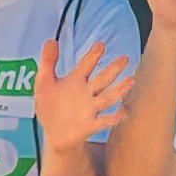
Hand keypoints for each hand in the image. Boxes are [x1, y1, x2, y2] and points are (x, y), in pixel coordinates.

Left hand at [34, 35, 133, 154]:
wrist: (54, 135)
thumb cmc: (51, 107)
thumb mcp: (44, 83)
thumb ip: (48, 62)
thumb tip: (51, 40)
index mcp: (76, 81)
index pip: (86, 65)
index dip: (92, 56)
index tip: (100, 45)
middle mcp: (87, 93)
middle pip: (102, 79)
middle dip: (113, 69)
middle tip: (125, 58)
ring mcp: (90, 109)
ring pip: (107, 98)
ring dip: (119, 90)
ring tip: (131, 81)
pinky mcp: (90, 125)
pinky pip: (103, 121)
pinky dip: (113, 118)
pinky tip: (123, 113)